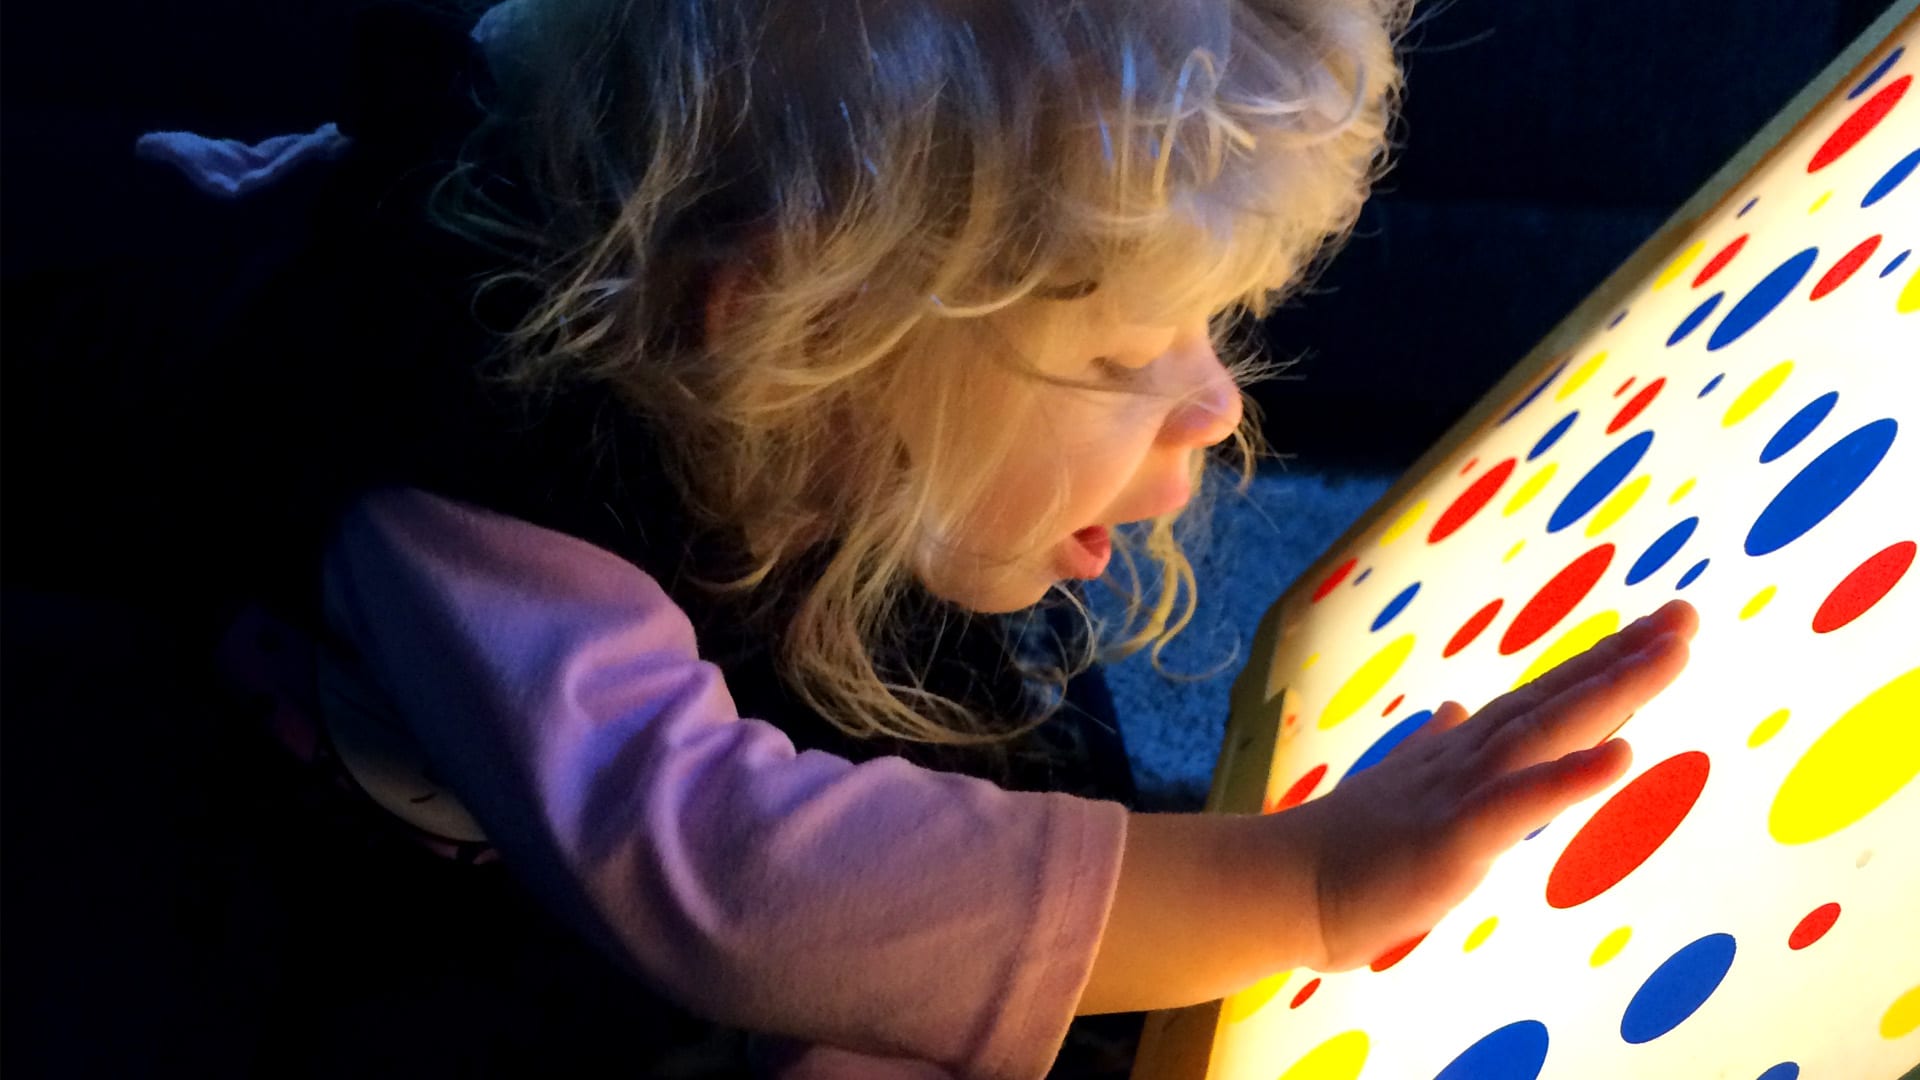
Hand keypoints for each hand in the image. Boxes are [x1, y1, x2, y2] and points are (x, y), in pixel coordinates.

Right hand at [1285, 599, 1697, 971]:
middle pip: (1558, 700)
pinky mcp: (1454, 837)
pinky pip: (1521, 804)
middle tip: (1687, 617)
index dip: (1602, 664)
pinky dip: (1571, 776)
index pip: (1544, 699)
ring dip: (1612, 692)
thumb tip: (1455, 708)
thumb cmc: (1344, 851)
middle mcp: (1470, 760)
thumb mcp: (1402, 790)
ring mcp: (1462, 792)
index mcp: (1464, 754)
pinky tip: (1621, 755)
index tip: (1657, 632)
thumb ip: (1436, 748)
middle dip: (1625, 658)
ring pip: (1548, 732)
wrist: (1282, 886)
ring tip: (1670, 656)